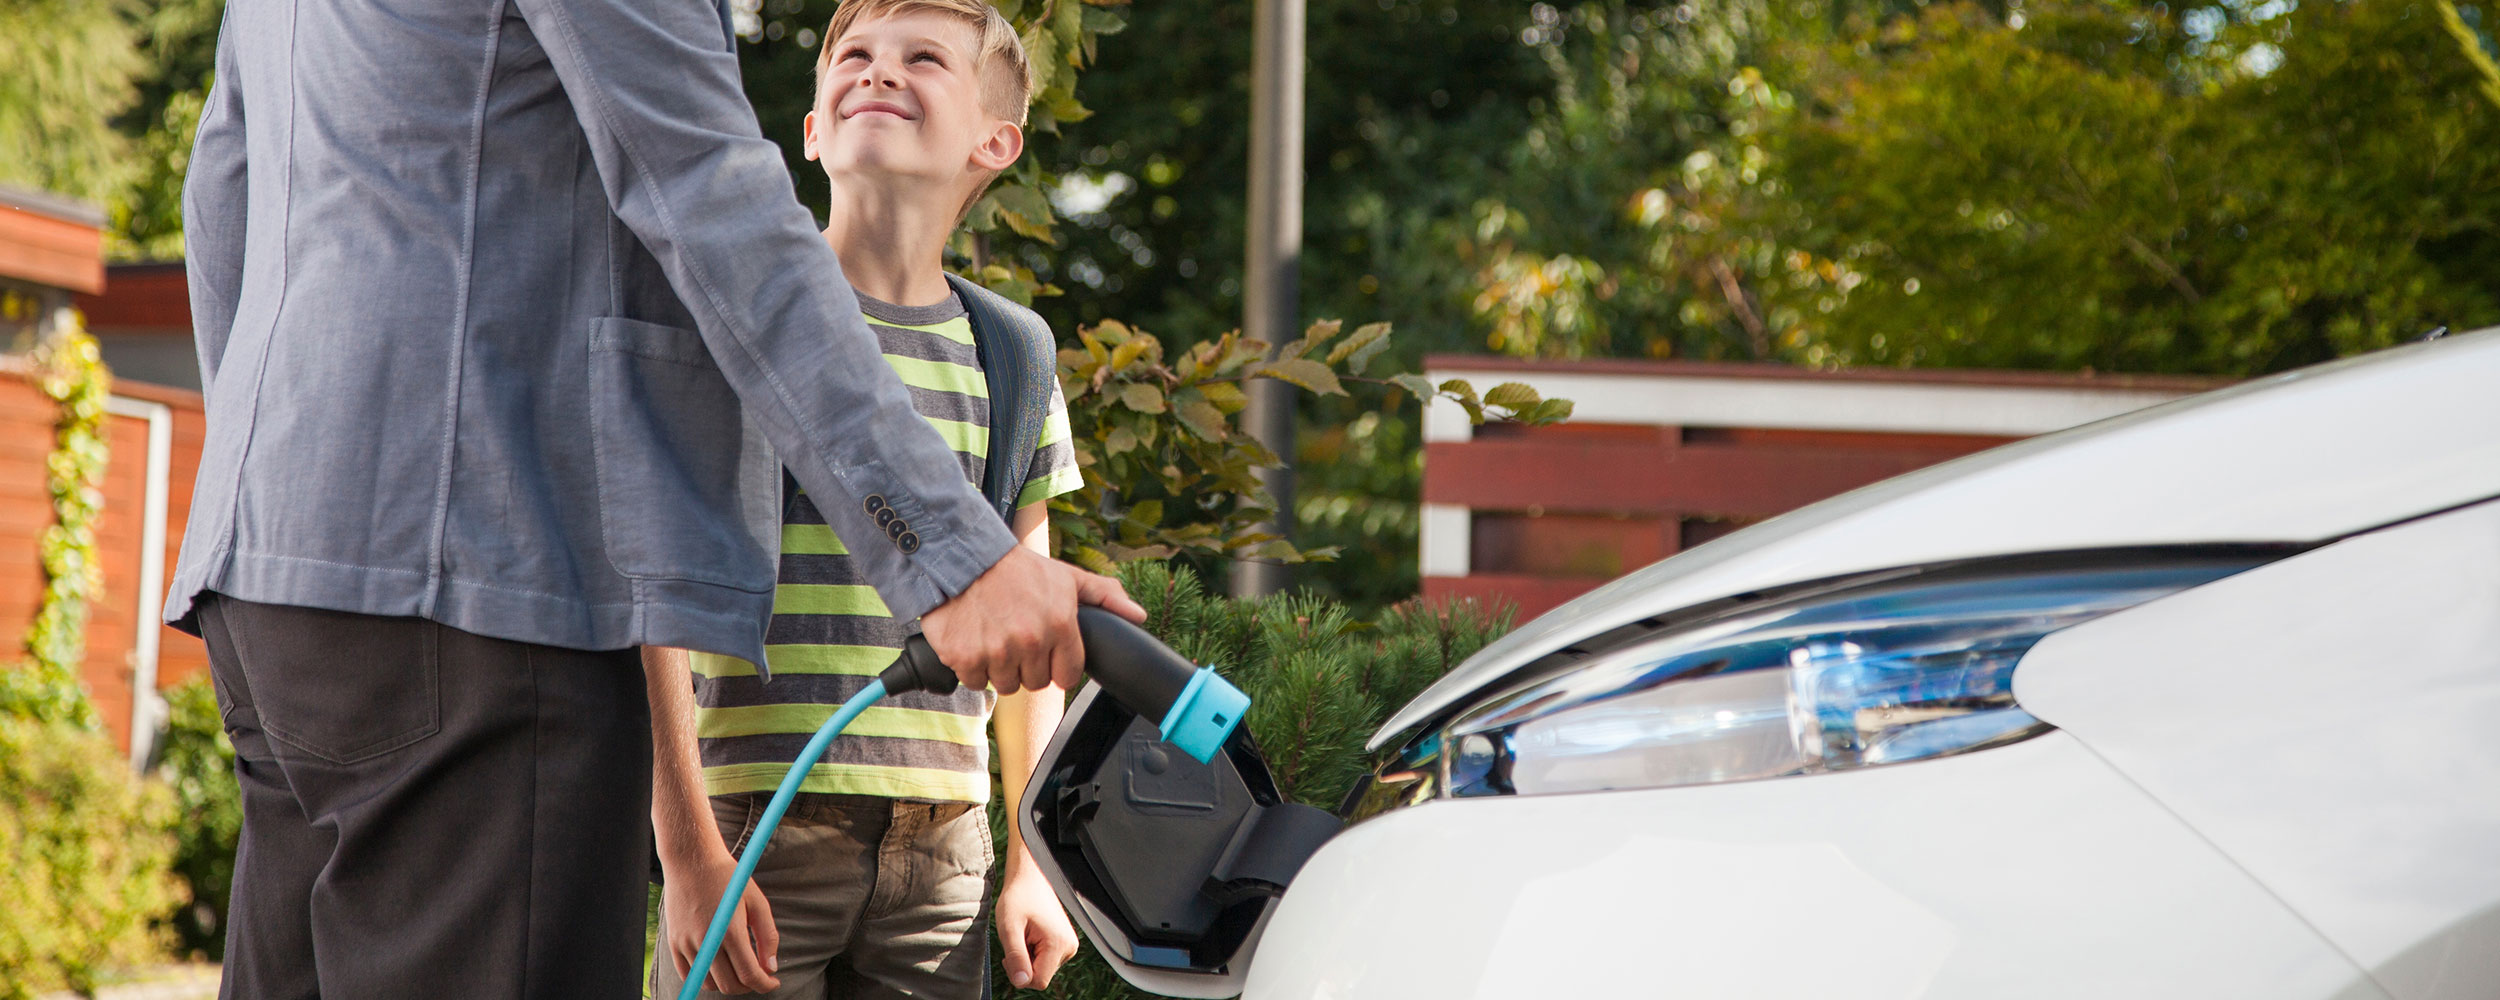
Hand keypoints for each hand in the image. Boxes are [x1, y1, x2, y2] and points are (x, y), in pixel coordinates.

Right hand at [662, 845, 780, 994]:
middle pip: (730, 985)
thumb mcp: (757, 902)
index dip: (765, 984)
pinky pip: (689, 975)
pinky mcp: (674, 943)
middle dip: (748, 985)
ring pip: (709, 983)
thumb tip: (771, 968)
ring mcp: (686, 944)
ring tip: (738, 968)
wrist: (692, 860)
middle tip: (758, 974)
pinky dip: (706, 977)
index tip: (773, 983)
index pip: (749, 974)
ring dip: (727, 983)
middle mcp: (707, 941)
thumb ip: (768, 937)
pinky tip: (718, 965)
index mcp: (731, 931)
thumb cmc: (728, 878)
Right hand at [921, 547, 1146, 693]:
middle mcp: (1030, 641)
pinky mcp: (963, 657)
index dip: (1058, 666)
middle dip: (1028, 666)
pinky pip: (975, 682)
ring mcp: (996, 651)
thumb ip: (1105, 596)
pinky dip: (973, 667)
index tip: (1047, 653)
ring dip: (1001, 668)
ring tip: (995, 637)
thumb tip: (1138, 616)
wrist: (963, 557)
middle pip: (1036, 683)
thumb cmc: (1018, 569)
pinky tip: (975, 640)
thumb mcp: (1066, 577)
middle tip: (1017, 639)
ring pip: (1006, 685)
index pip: (1068, 676)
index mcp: (1059, 624)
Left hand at [995, 866, 1077, 990]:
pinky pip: (1046, 960)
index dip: (1019, 973)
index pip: (1038, 981)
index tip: (1010, 954)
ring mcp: (1069, 945)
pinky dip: (1033, 952)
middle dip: (1023, 964)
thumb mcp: (1010, 928)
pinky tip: (1030, 934)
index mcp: (1059, 944)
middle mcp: (1069, 947)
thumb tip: (1021, 982)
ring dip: (1027, 957)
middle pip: (1041, 976)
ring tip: (1024, 933)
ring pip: (1042, 969)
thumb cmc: (1018, 898)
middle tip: (1016, 939)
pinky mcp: (1065, 943)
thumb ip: (1015, 957)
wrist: (1030, 878)